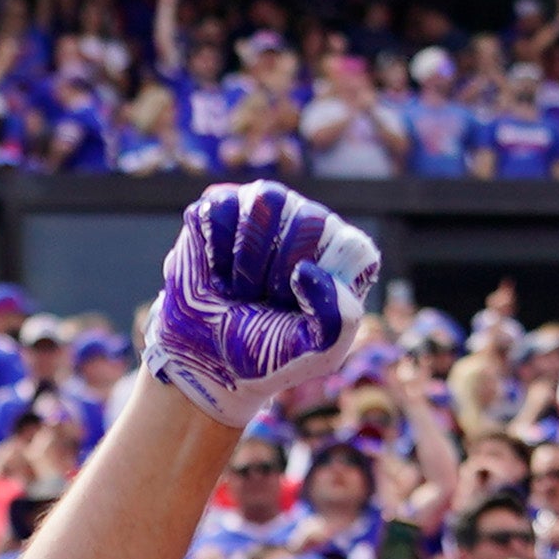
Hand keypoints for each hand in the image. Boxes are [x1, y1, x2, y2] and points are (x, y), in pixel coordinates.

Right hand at [146, 181, 380, 426]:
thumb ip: (337, 320)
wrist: (206, 358)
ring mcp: (267, 211)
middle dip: (280, 273)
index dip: (322, 284)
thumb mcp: (316, 354)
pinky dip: (215, 249)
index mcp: (343, 257)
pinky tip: (217, 271)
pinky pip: (222, 206)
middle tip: (263, 301)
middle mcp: (310, 224)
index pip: (352, 247)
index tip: (298, 313)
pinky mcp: (223, 206)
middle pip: (310, 219)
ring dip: (247, 258)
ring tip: (240, 287)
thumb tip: (307, 270)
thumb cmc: (267, 352)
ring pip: (267, 200)